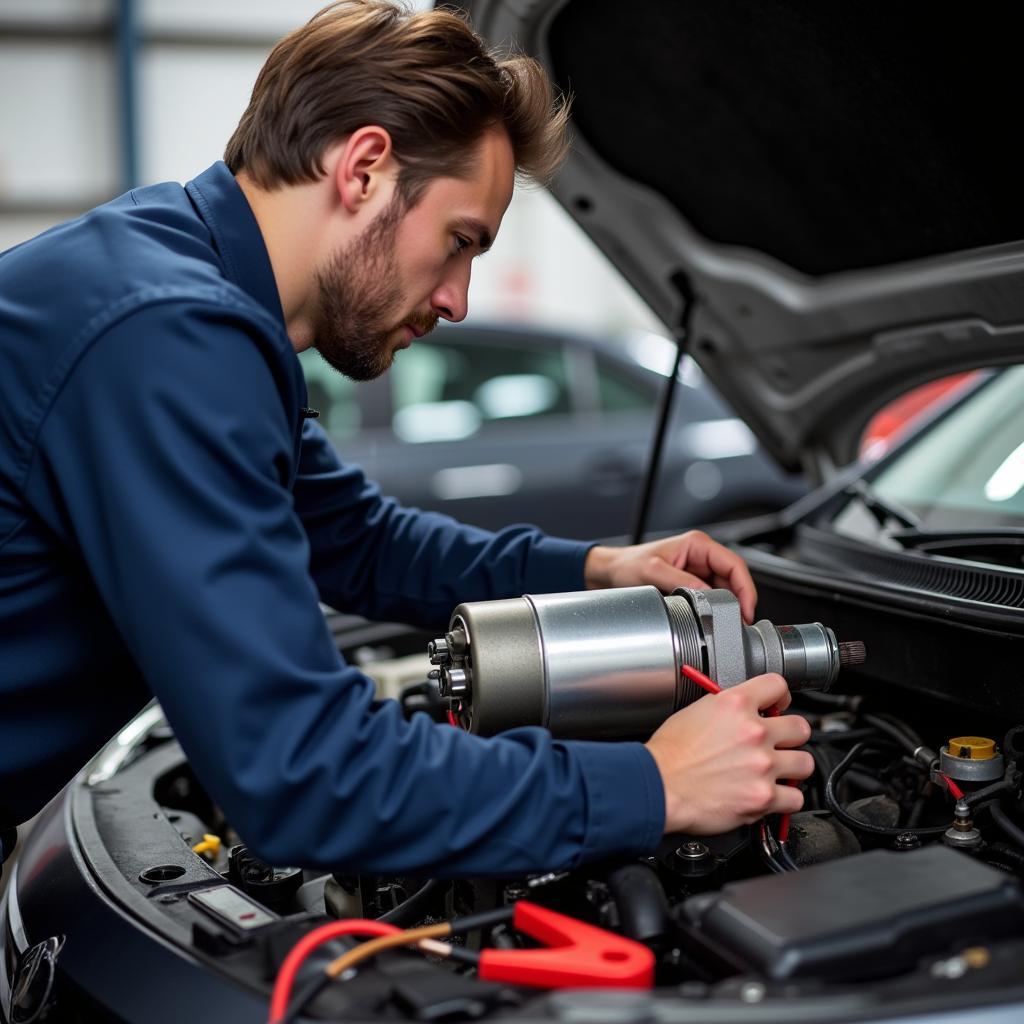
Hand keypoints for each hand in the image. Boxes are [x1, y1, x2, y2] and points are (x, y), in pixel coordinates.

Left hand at [583, 530, 756, 622]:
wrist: (611, 573)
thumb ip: (680, 581)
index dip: (745, 588)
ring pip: (725, 590)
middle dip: (738, 601)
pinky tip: (711, 619)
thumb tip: (707, 595)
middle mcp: (701, 556)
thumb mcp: (652, 572)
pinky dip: (714, 609)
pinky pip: (711, 598)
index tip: (746, 609)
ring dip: (726, 606)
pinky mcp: (691, 584)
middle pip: (733, 579)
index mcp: (697, 544)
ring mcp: (697, 571)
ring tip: (723, 622)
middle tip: (737, 622)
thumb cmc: (627, 565)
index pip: (734, 564)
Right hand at [644, 673, 812, 834]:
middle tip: (779, 743)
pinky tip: (773, 796)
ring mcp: (762, 765)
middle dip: (790, 736)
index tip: (779, 705)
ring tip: (777, 772)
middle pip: (800, 727)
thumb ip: (725, 708)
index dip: (781, 696)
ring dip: (792, 768)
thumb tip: (740, 710)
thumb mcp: (694, 711)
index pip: (778, 685)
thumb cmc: (669, 754)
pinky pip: (795, 798)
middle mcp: (754, 732)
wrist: (659, 786)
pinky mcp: (763, 797)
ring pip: (804, 763)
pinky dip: (785, 800)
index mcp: (735, 704)